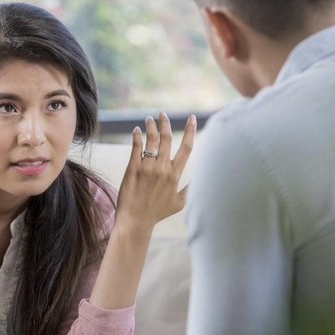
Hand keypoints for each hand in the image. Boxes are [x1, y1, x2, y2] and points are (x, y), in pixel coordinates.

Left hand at [115, 112, 195, 231]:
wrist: (136, 220)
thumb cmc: (157, 213)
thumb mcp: (179, 203)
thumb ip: (189, 189)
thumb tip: (202, 181)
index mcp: (175, 175)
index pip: (187, 147)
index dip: (190, 130)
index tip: (192, 118)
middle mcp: (163, 168)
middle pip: (166, 138)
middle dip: (165, 122)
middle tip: (162, 113)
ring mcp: (147, 168)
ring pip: (151, 140)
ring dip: (151, 126)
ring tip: (149, 119)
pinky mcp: (133, 169)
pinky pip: (136, 147)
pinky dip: (137, 136)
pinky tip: (136, 131)